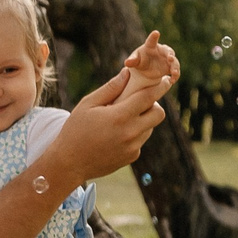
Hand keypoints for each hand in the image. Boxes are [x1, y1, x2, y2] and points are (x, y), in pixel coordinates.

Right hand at [50, 52, 172, 179]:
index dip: (160, 87)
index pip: (148, 98)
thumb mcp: (88, 104)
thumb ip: (110, 88)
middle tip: (138, 102)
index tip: (167, 80)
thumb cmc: (75, 130)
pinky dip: (134, 133)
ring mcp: (133, 147)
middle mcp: (130, 133)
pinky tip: (116, 134)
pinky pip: (141, 140)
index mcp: (119, 117)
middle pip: (158, 114)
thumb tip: (127, 73)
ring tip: (121, 119)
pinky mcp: (132, 157)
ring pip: (150, 127)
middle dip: (153, 105)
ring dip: (142, 119)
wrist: (69, 163)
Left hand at [124, 30, 179, 86]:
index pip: (152, 40)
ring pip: (174, 61)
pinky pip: (175, 70)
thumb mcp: (135, 61)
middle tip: (170, 58)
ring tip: (174, 73)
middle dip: (170, 54)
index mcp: (150, 46)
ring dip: (175, 67)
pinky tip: (172, 81)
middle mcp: (161, 51)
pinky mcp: (170, 67)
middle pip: (168, 51)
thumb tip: (126, 63)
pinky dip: (175, 75)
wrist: (145, 69)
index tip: (156, 32)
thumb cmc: (139, 60)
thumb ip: (132, 61)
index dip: (154, 36)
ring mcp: (167, 59)